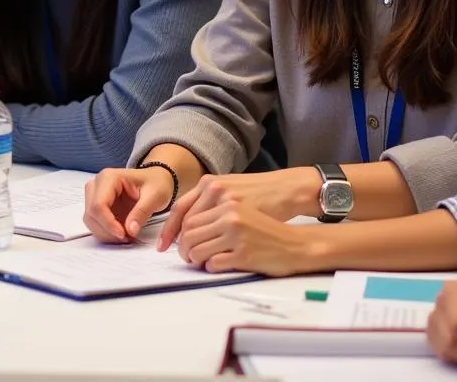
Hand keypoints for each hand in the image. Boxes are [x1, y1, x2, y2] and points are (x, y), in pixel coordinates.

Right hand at [83, 167, 174, 241]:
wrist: (155, 180)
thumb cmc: (155, 183)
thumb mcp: (155, 196)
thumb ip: (142, 212)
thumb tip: (130, 230)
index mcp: (109, 177)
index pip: (99, 204)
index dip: (108, 223)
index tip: (124, 234)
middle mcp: (98, 184)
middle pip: (91, 213)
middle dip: (107, 230)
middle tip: (127, 237)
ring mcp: (95, 195)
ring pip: (90, 220)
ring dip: (106, 233)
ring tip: (127, 236)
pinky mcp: (98, 206)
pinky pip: (95, 223)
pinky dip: (106, 233)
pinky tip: (122, 233)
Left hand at [159, 168, 319, 250]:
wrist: (295, 237)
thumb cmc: (265, 217)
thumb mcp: (236, 200)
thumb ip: (212, 204)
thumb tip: (186, 223)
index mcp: (218, 190)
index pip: (182, 211)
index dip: (169, 230)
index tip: (162, 245)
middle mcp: (225, 207)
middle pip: (187, 231)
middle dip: (182, 248)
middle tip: (185, 257)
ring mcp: (234, 230)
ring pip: (197, 249)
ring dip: (194, 259)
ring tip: (198, 262)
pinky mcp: (243, 251)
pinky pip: (214, 263)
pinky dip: (209, 266)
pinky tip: (214, 265)